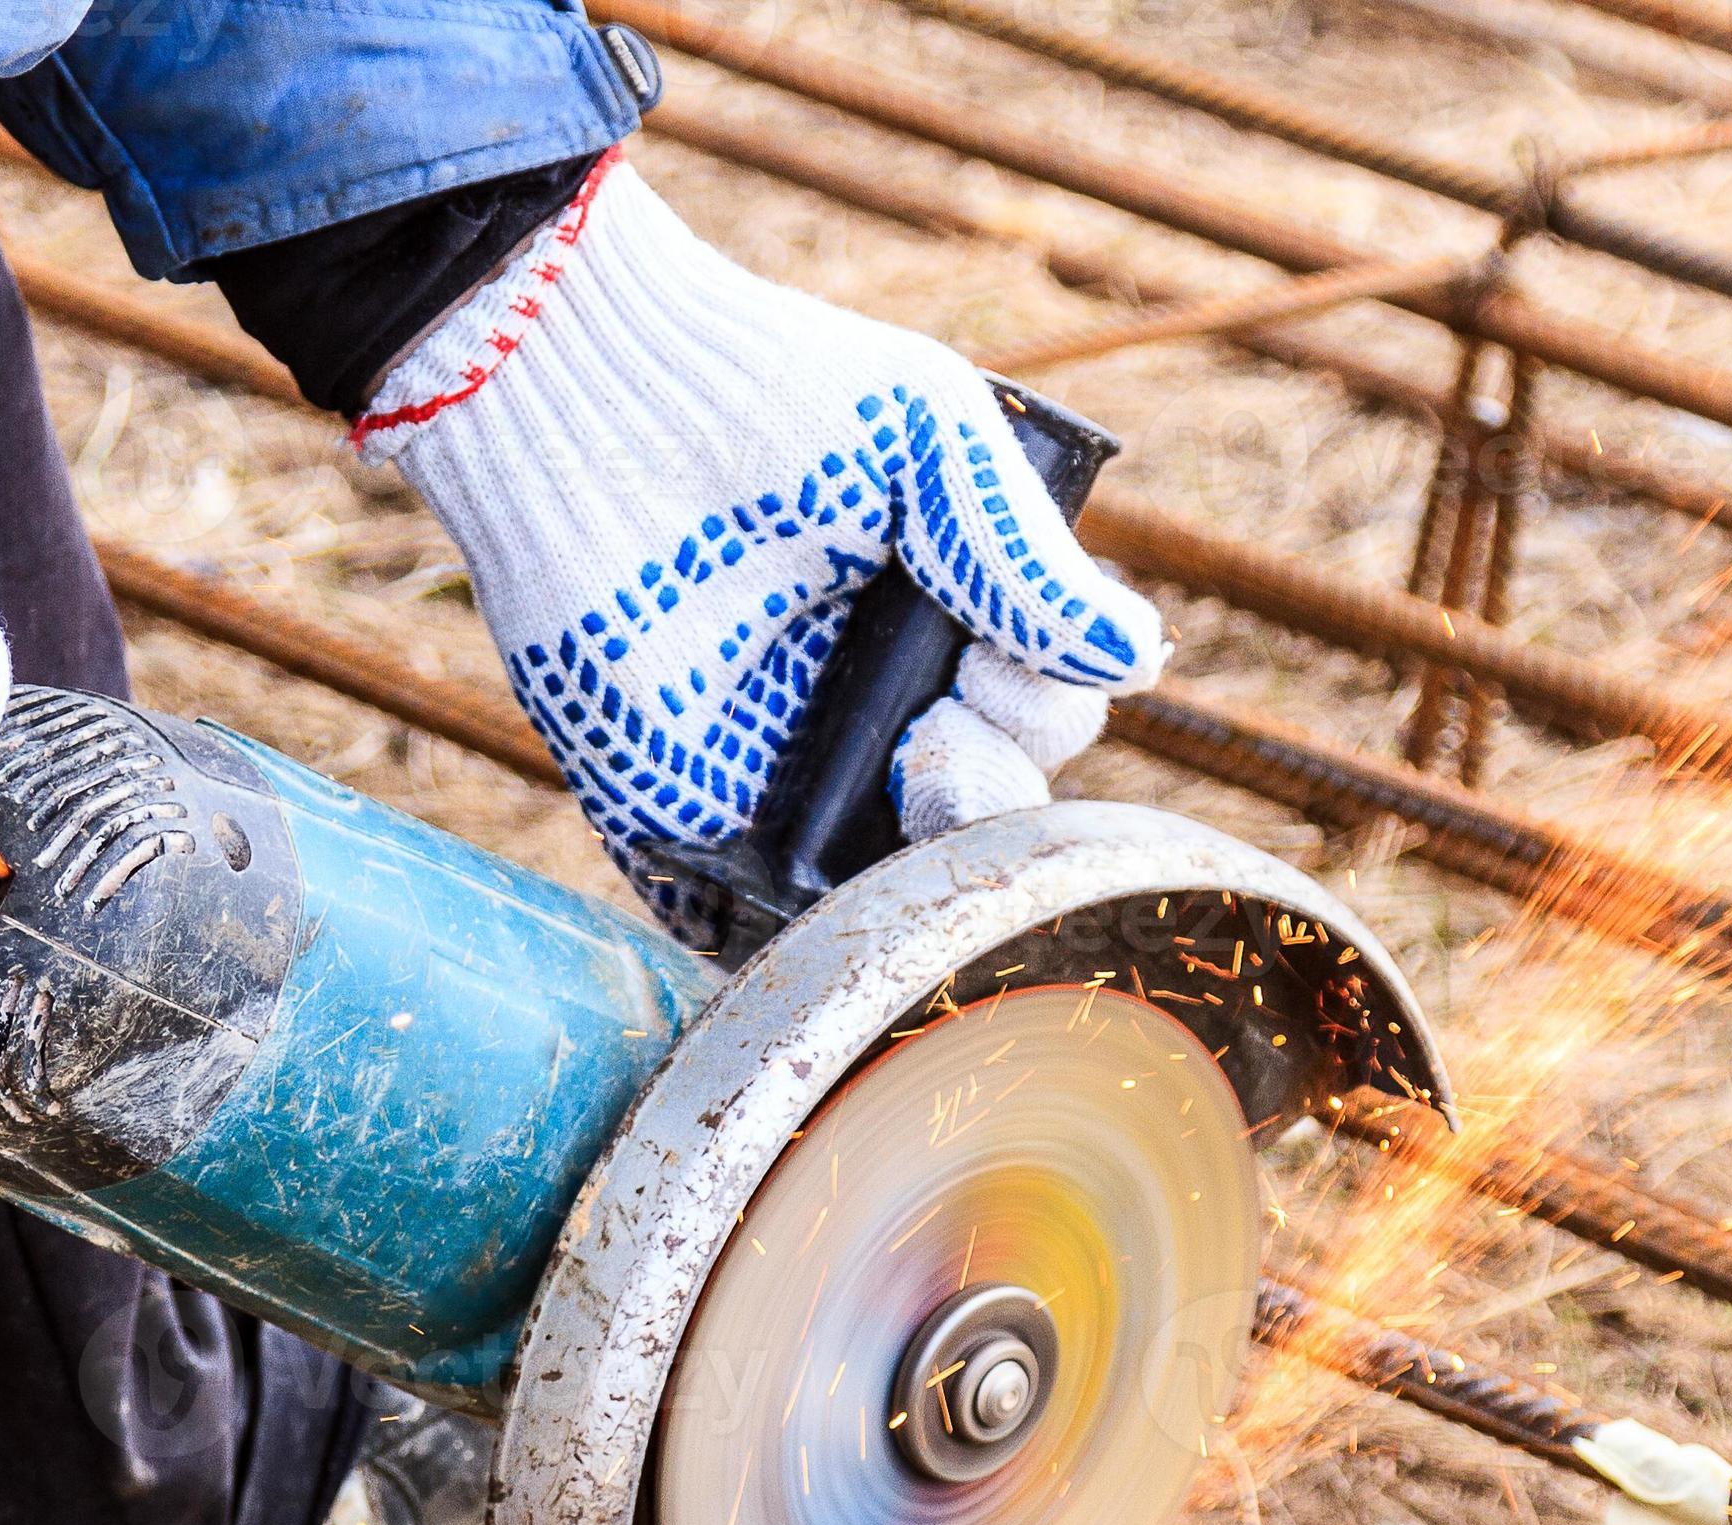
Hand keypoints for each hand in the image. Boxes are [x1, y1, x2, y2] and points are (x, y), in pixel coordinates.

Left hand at [355, 156, 1164, 885]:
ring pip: (894, 875)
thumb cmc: (764, 396)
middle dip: (1004, 783)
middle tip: (948, 725)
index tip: (1008, 652)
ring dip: (932, 855)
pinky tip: (841, 874)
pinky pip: (758, 915)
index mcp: (928, 615)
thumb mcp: (934, 445)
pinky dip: (809, 922)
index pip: (1038, 706)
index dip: (1052, 701)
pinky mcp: (682, 814)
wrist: (596, 412)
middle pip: (987, 802)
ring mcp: (776, 766)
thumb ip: (1025, 558)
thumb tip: (1136, 661)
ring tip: (916, 769)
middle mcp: (862, 699)